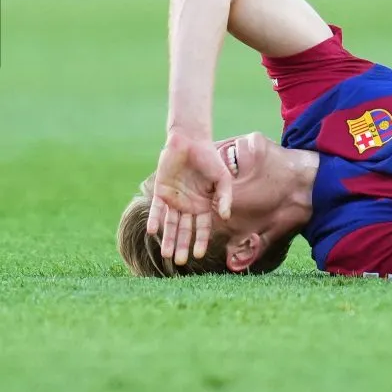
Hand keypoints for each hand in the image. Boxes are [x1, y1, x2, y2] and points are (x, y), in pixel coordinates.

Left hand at [146, 130, 233, 264]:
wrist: (190, 140)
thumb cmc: (209, 158)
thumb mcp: (222, 178)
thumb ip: (225, 197)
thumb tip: (226, 217)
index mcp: (205, 203)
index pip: (203, 227)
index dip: (201, 241)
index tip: (198, 255)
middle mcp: (189, 205)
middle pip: (185, 230)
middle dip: (183, 246)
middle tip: (180, 263)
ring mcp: (174, 200)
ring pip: (171, 224)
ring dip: (169, 239)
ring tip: (167, 256)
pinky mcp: (160, 192)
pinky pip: (157, 210)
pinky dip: (155, 220)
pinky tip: (153, 231)